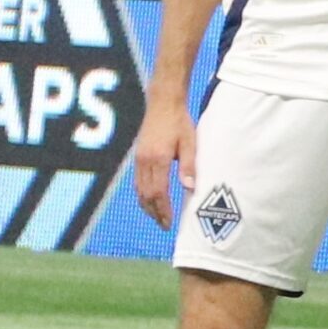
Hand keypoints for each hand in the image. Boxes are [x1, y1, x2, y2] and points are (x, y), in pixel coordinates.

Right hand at [132, 92, 195, 230]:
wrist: (163, 103)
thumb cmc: (180, 122)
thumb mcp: (190, 142)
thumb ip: (189, 165)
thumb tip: (190, 188)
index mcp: (158, 159)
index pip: (158, 192)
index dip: (163, 210)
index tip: (169, 222)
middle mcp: (144, 161)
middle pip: (146, 195)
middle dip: (154, 212)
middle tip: (165, 226)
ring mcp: (138, 159)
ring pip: (139, 189)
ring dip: (147, 206)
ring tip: (157, 217)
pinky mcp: (137, 156)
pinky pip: (137, 181)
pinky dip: (143, 194)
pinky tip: (150, 200)